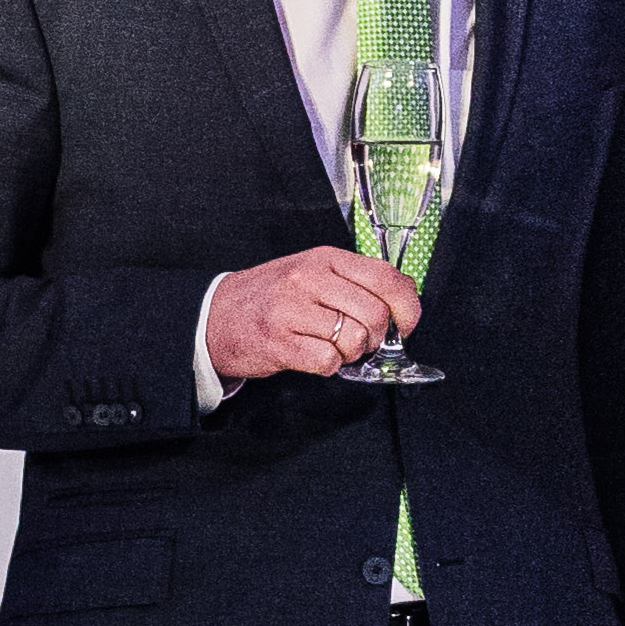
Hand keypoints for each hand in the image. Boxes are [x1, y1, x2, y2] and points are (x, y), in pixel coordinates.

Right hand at [204, 247, 420, 382]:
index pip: (387, 278)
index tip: (406, 324)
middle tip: (360, 341)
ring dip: (351, 354)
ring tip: (331, 346)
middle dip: (377, 338)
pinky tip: (312, 356)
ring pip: (354, 340)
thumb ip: (357, 281)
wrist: (216, 315)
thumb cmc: (273, 297)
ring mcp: (292, 310)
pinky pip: (328, 362)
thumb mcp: (315, 273)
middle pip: (376, 315)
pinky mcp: (279, 342)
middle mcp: (310, 279)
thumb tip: (406, 297)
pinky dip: (328, 367)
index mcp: (326, 259)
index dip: (408, 307)